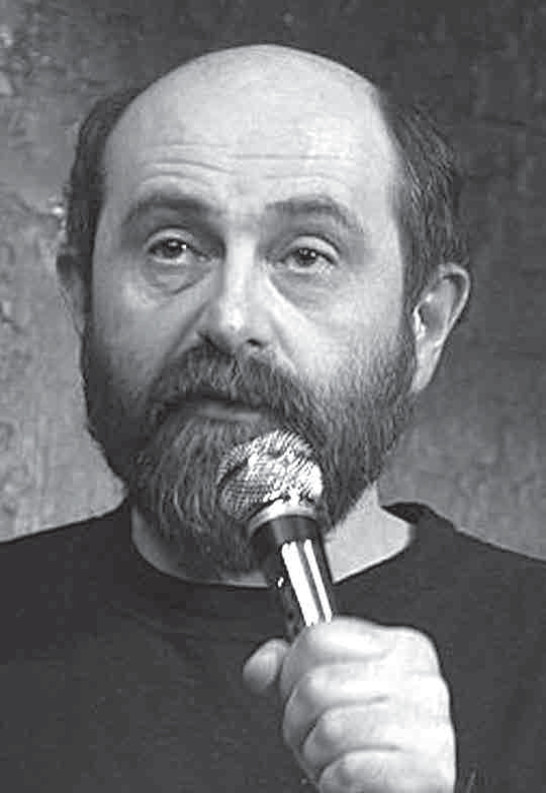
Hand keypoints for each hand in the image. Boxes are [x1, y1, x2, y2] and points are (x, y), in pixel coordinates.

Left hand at [243, 617, 454, 792]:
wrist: (401, 789)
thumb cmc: (368, 740)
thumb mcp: (329, 691)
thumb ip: (289, 667)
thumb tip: (261, 667)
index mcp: (400, 646)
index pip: (317, 638)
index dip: (292, 673)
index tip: (299, 692)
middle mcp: (421, 679)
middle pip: (317, 686)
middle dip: (298, 722)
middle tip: (313, 735)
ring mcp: (430, 723)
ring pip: (331, 729)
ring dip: (317, 755)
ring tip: (333, 757)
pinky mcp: (429, 770)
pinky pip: (351, 768)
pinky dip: (336, 781)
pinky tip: (349, 776)